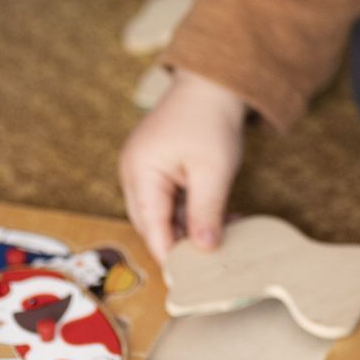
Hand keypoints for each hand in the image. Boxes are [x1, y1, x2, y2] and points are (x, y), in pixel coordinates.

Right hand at [118, 68, 248, 264]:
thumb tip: (205, 250)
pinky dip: (190, 211)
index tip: (194, 278)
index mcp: (141, 172)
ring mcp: (143, 169)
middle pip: (152, 223)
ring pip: (162, 214)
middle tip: (214, 257)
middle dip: (181, 242)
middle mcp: (134, 173)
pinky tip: (219, 216)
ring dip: (189, 226)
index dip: (172, 254)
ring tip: (225, 231)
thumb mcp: (214, 171)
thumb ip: (206, 212)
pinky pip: (168, 199)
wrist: (213, 81)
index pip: (152, 227)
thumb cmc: (211, 120)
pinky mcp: (156, 166)